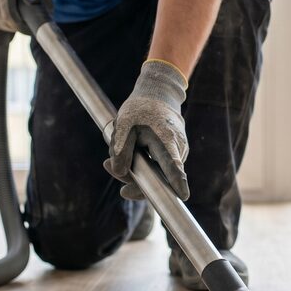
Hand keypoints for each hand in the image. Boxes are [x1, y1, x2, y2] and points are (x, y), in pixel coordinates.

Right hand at [0, 0, 50, 32]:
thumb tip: (51, 10)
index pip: (8, 17)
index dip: (19, 26)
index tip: (28, 27)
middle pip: (2, 21)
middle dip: (15, 27)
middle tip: (27, 27)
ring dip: (8, 26)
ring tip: (20, 24)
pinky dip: (1, 21)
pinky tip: (10, 21)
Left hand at [103, 60, 189, 200]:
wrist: (158, 95)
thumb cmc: (141, 109)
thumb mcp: (124, 125)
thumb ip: (121, 149)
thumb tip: (119, 173)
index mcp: (167, 140)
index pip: (173, 165)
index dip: (177, 182)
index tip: (183, 195)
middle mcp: (178, 150)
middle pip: (160, 178)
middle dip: (134, 180)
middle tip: (107, 166)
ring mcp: (177, 154)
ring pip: (156, 174)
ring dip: (134, 170)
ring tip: (116, 152)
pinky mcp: (173, 156)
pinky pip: (156, 168)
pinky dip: (140, 165)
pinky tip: (129, 151)